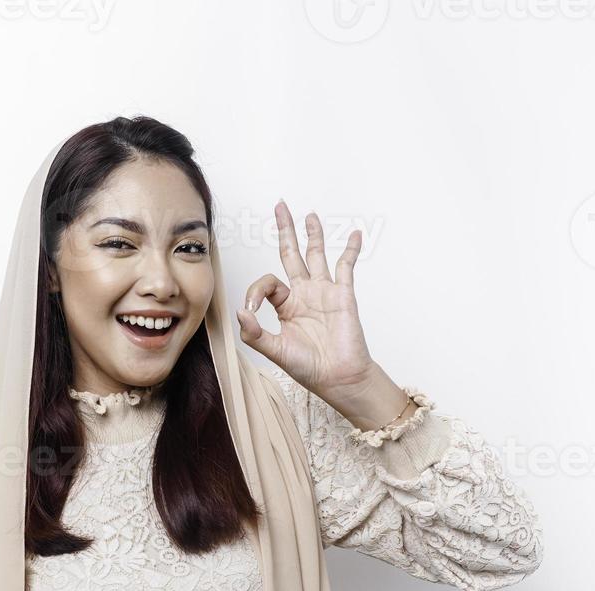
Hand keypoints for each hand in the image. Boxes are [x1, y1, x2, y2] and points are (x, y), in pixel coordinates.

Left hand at [235, 202, 410, 428]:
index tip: (253, 309)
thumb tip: (241, 312)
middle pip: (292, 254)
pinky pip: (346, 267)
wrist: (338, 378)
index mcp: (286, 305)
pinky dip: (350, 250)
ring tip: (310, 215)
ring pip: (317, 255)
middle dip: (286, 231)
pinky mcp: (343, 295)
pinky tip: (354, 234)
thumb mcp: (275, 351)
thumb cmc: (309, 367)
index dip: (256, 290)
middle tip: (280, 208)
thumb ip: (255, 334)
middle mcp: (304, 294)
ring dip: (314, 234)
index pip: (267, 282)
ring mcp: (325, 292)